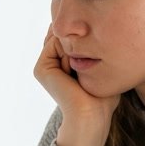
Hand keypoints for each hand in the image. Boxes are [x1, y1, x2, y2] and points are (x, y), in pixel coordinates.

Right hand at [33, 31, 118, 145]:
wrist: (92, 116)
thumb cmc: (102, 97)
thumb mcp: (102, 68)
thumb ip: (95, 48)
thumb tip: (92, 30)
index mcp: (63, 62)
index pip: (74, 36)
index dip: (88, 40)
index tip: (97, 61)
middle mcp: (51, 62)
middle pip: (66, 34)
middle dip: (82, 43)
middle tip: (89, 68)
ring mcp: (45, 65)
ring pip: (62, 37)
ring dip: (77, 50)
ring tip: (81, 72)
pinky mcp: (41, 68)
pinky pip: (56, 44)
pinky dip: (70, 54)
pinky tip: (74, 73)